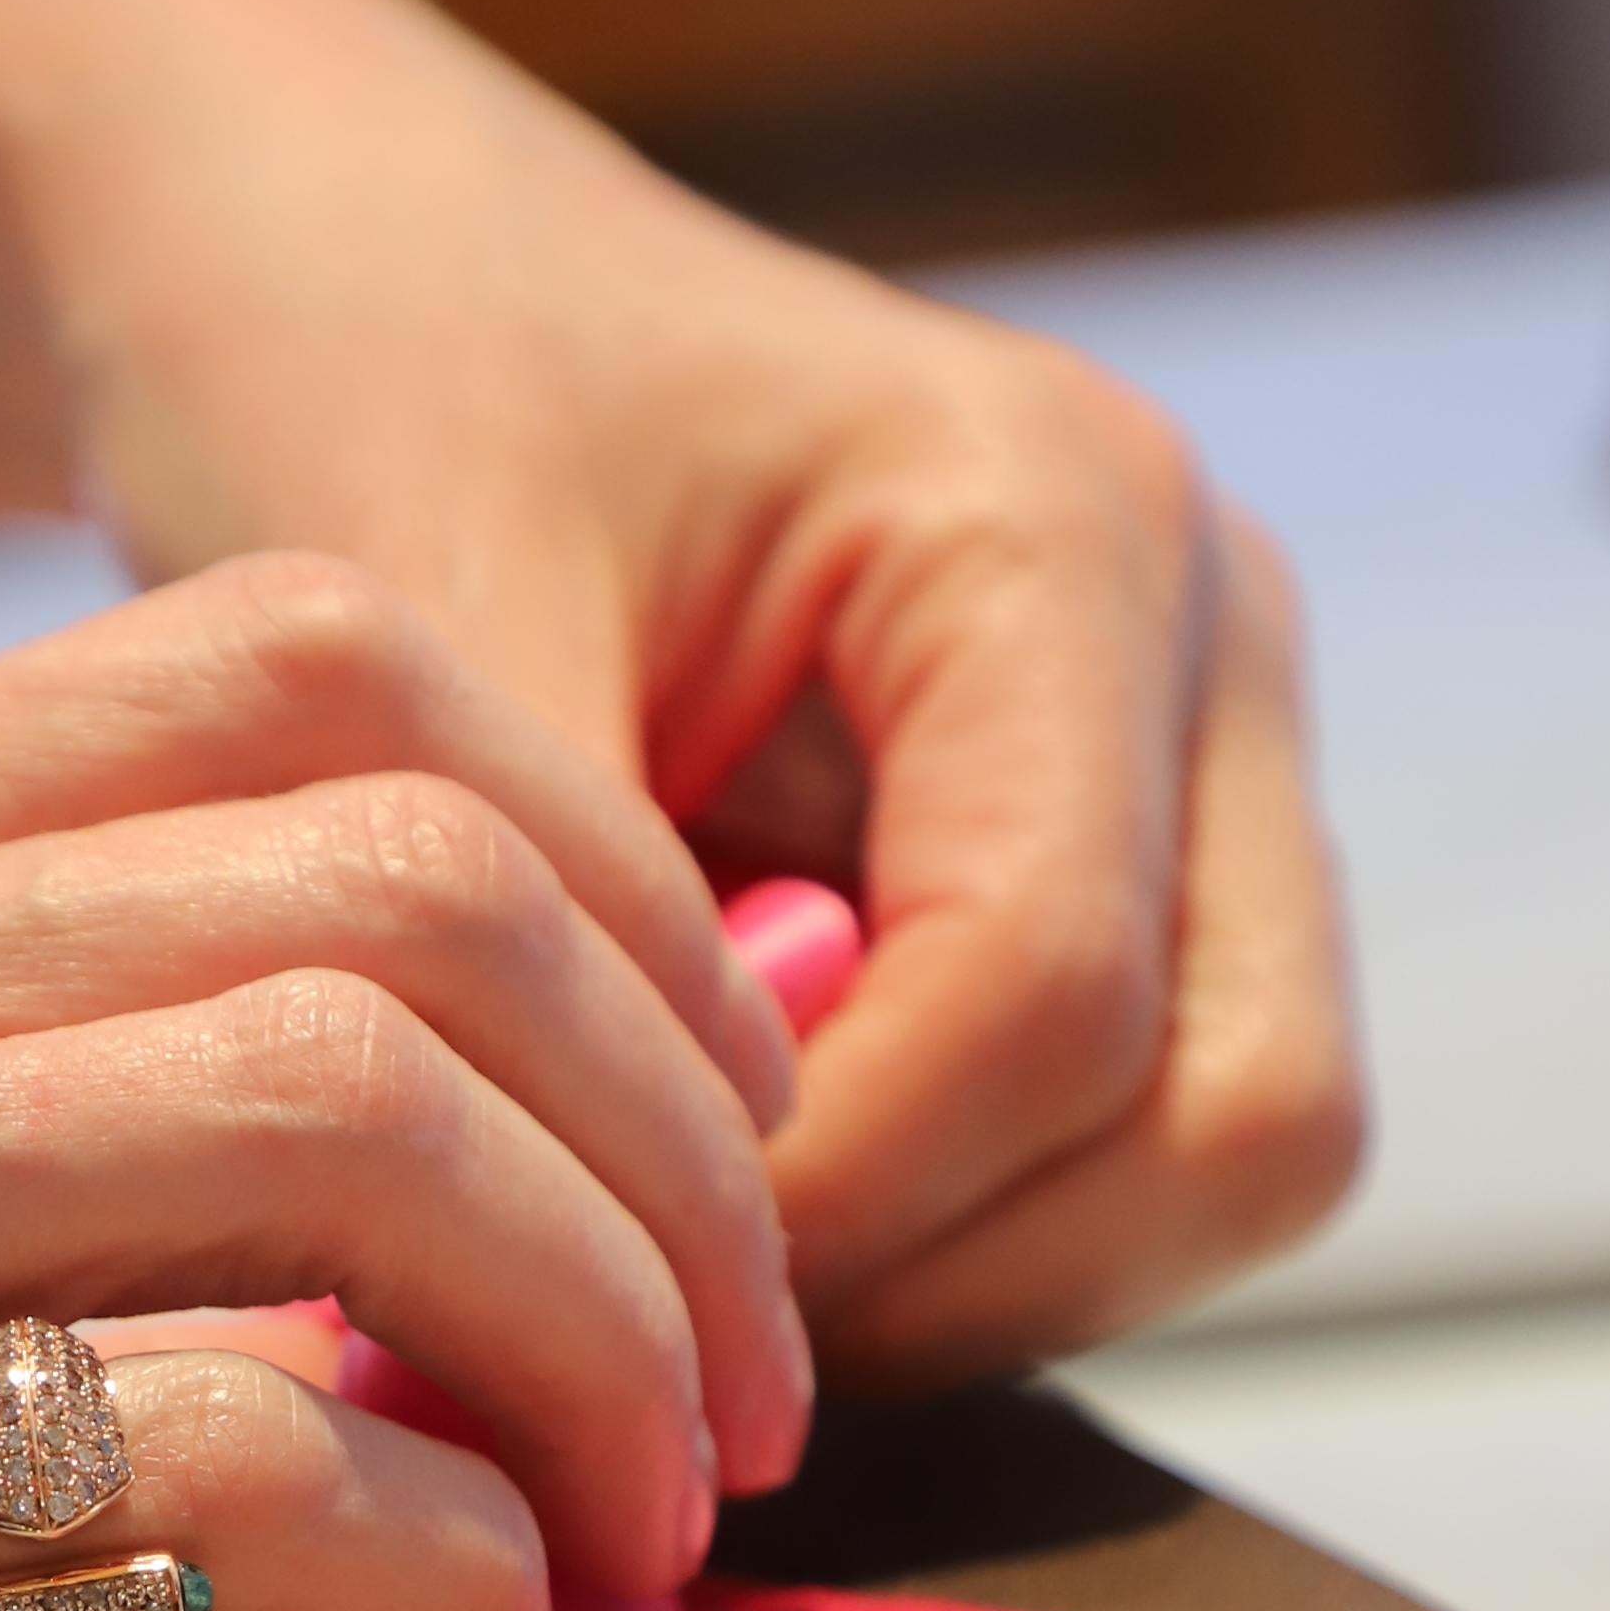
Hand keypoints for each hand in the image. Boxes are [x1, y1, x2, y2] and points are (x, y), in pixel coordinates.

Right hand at [0, 557, 799, 1610]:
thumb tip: (274, 1186)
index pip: (302, 662)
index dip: (610, 872)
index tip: (698, 1120)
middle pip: (408, 874)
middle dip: (687, 1134)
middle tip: (743, 1376)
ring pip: (366, 1119)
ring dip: (617, 1343)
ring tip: (649, 1531)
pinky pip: (227, 1460)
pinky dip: (444, 1568)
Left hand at [35, 0, 1365, 1377]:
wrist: (371, 278)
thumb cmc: (376, 384)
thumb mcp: (412, 632)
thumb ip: (552, 938)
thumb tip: (612, 1280)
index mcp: (1061, 519)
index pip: (1051, 994)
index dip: (827, 1200)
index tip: (586, 1280)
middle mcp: (1203, 638)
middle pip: (1238, 1119)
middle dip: (942, 1272)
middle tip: (657, 1332)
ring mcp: (1206, 762)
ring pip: (1219, 1170)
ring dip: (951, 1280)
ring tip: (670, 1273)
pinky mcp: (1147, 870)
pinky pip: (1128, 1156)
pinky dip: (937, 1237)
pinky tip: (717, 1209)